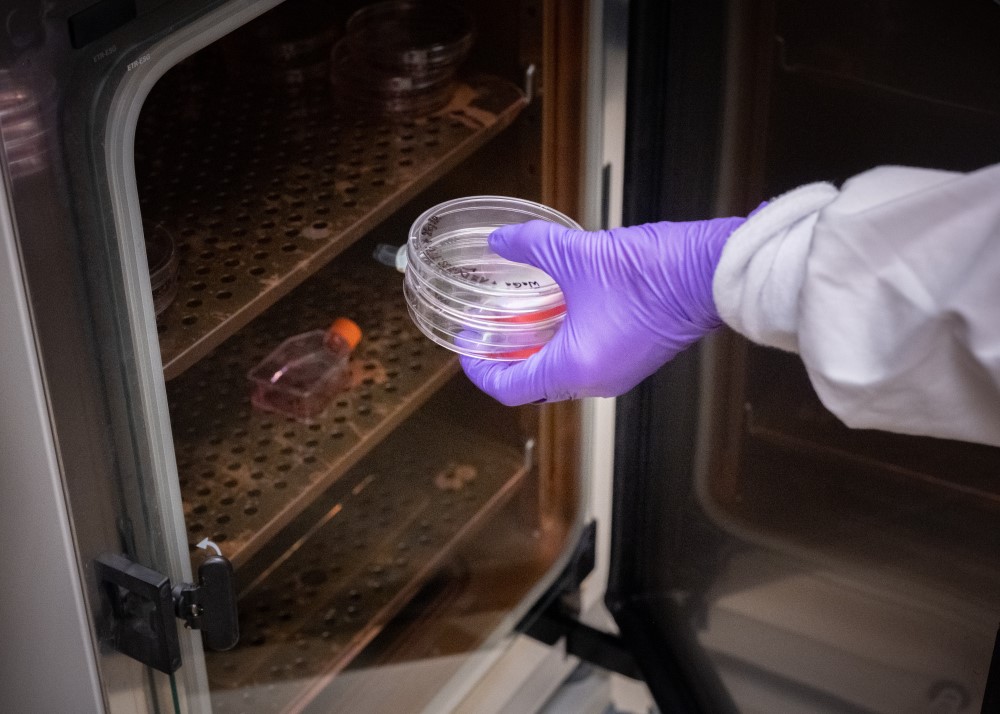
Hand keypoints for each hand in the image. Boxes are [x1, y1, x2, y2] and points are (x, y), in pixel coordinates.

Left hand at [459, 215, 747, 404]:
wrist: (710, 272)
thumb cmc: (649, 272)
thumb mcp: (576, 254)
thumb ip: (530, 246)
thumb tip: (500, 241)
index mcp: (574, 368)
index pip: (511, 387)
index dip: (482, 370)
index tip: (469, 348)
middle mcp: (595, 381)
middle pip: (536, 384)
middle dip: (508, 359)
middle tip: (490, 330)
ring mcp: (618, 373)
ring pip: (562, 374)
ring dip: (538, 351)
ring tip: (519, 318)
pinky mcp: (635, 359)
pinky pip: (587, 363)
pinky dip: (565, 345)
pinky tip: (558, 311)